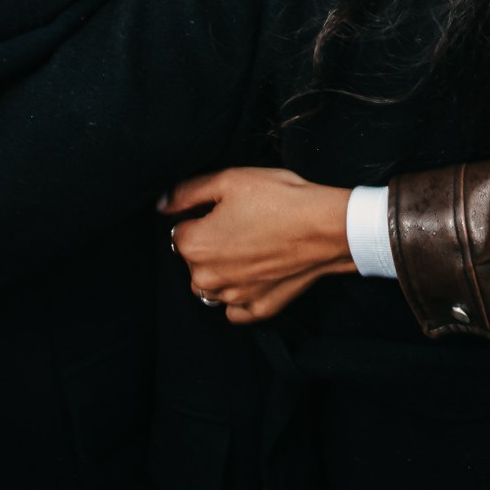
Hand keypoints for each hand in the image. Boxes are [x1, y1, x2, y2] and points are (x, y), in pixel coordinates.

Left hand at [161, 167, 356, 323]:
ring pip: (211, 286)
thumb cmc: (279, 200)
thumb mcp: (228, 180)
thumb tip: (162, 203)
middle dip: (208, 244)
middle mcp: (208, 278)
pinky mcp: (259, 308)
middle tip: (240, 224)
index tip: (221, 209)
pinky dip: (240, 295)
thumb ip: (187, 192)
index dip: (198, 216)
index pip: (178, 231)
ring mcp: (234, 297)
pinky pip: (235, 309)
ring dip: (221, 271)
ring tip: (249, 248)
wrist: (326, 227)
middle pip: (193, 261)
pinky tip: (254, 275)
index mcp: (195, 246)